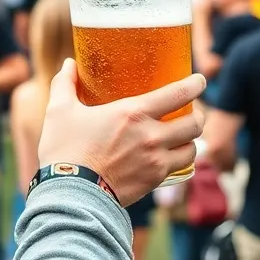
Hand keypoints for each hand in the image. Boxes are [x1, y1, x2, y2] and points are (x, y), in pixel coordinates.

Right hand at [37, 59, 205, 206]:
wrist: (70, 196)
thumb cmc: (64, 150)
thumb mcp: (59, 111)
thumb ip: (65, 83)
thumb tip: (69, 64)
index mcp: (133, 113)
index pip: (178, 94)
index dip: (196, 85)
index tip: (200, 80)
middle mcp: (151, 136)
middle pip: (194, 123)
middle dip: (199, 114)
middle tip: (193, 110)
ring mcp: (155, 161)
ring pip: (192, 148)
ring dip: (191, 139)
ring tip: (184, 135)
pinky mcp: (153, 181)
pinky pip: (179, 168)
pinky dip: (180, 160)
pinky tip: (172, 156)